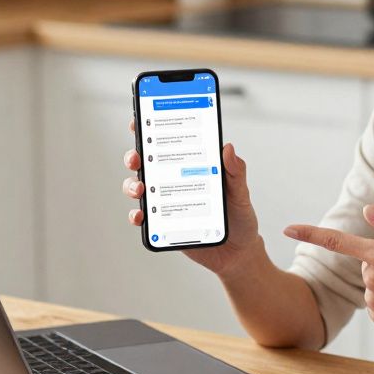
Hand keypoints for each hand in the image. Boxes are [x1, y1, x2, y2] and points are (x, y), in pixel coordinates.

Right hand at [121, 118, 264, 276]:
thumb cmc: (240, 218)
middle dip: (135, 156)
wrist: (238, 252)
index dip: (151, 130)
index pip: (168, 144)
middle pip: (146, 163)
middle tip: (137, 158)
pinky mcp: (162, 224)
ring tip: (141, 189)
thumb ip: (235, 173)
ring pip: (139, 187)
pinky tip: (141, 215)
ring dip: (132, 185)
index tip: (140, 122)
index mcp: (192, 167)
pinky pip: (144, 217)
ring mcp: (166, 202)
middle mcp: (174, 181)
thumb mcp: (241, 194)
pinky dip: (137, 215)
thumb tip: (228, 147)